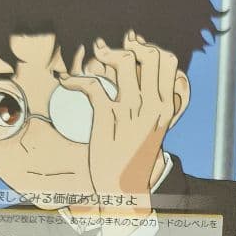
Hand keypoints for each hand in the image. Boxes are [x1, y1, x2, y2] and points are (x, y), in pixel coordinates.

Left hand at [58, 32, 180, 208]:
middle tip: (112, 52)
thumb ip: (152, 101)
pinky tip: (66, 82)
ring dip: (105, 55)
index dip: (149, 49)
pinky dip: (75, 80)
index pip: (168, 61)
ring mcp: (130, 109)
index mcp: (165, 107)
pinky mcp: (107, 116)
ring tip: (93, 60)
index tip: (133, 52)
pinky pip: (92, 84)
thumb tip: (142, 74)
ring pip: (124, 61)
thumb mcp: (153, 128)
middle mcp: (152, 105)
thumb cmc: (135, 157)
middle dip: (130, 47)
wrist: (124, 188)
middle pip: (150, 55)